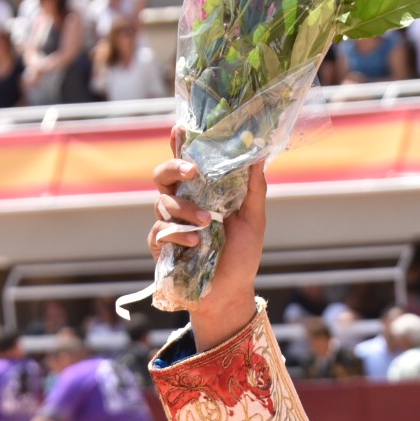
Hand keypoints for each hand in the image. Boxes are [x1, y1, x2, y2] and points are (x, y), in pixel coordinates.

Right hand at [149, 129, 267, 348]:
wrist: (231, 293)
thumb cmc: (242, 254)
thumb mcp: (254, 219)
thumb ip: (253, 189)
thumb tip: (259, 154)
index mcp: (202, 192)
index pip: (187, 161)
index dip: (180, 143)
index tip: (180, 127)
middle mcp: (181, 202)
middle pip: (163, 175)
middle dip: (174, 167)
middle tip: (192, 171)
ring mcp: (168, 224)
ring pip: (162, 202)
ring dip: (185, 209)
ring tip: (206, 222)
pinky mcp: (160, 246)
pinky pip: (160, 231)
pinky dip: (178, 234)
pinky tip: (195, 243)